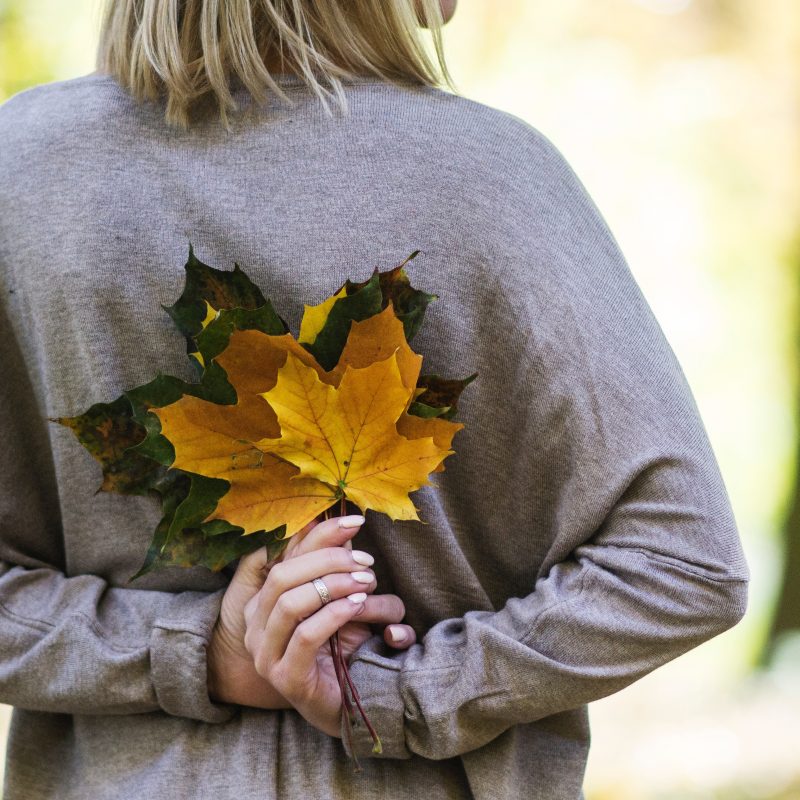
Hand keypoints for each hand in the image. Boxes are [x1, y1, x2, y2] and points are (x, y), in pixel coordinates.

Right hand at [242, 517, 409, 736]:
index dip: (320, 535)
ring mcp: (265, 653)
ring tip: (365, 582)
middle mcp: (256, 624)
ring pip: (289, 603)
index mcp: (264, 600)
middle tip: (365, 561)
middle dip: (328, 560)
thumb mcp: (338, 598)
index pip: (286, 556)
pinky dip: (334, 613)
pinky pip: (305, 635)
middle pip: (283, 575)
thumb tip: (342, 522)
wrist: (349, 702)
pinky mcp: (285, 677)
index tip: (356, 521)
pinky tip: (357, 604)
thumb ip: (334, 567)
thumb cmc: (343, 645)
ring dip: (333, 585)